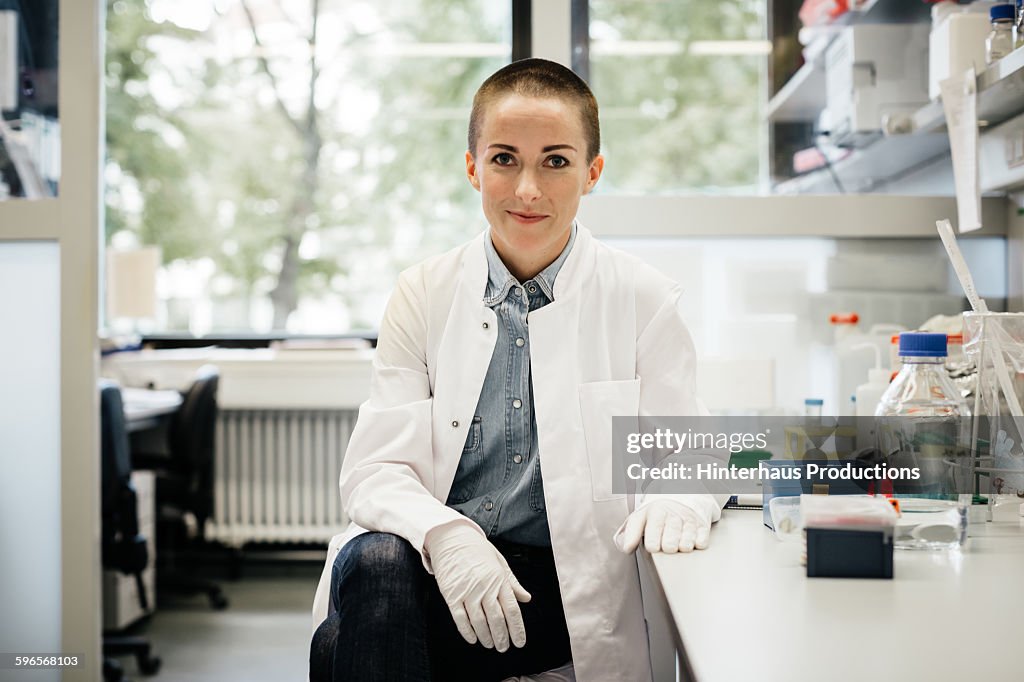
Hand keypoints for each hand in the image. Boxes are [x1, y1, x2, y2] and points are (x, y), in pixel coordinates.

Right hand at [425, 522, 530, 651]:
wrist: (451, 538)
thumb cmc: (477, 550)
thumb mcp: (499, 562)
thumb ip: (512, 582)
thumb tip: (526, 598)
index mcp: (499, 579)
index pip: (512, 610)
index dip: (517, 629)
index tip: (520, 642)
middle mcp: (485, 587)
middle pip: (497, 619)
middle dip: (502, 637)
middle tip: (504, 648)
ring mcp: (468, 591)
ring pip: (479, 622)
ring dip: (486, 637)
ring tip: (490, 644)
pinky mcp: (452, 594)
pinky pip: (460, 618)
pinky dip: (467, 632)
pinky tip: (473, 639)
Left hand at [615, 498, 711, 553]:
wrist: (681, 495)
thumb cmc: (657, 513)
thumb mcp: (640, 517)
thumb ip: (631, 532)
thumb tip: (626, 548)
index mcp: (653, 512)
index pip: (652, 530)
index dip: (651, 543)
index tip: (652, 547)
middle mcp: (671, 514)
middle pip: (670, 540)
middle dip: (668, 546)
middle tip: (666, 546)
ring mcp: (687, 518)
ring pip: (686, 540)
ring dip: (683, 546)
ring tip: (679, 545)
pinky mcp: (701, 524)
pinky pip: (702, 539)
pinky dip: (698, 543)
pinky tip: (693, 541)